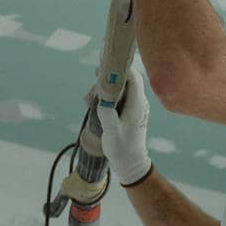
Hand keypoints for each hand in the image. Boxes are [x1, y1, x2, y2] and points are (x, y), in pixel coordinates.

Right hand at [95, 66, 153, 185]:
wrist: (130, 164)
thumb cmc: (123, 148)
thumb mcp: (112, 132)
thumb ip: (107, 114)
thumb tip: (102, 98)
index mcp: (137, 104)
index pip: (133, 78)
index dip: (122, 67)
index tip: (107, 62)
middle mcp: (137, 102)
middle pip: (124, 80)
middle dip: (107, 79)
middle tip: (93, 82)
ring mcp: (132, 106)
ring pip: (118, 89)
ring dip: (103, 90)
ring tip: (88, 100)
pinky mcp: (126, 112)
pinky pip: (116, 98)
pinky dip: (104, 97)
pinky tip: (92, 104)